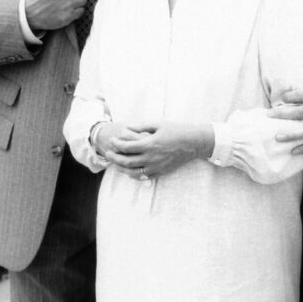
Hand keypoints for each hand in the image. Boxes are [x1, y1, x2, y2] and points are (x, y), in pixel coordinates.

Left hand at [98, 121, 213, 178]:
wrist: (194, 143)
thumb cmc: (177, 130)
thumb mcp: (158, 124)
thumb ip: (141, 126)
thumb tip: (127, 127)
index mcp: (150, 144)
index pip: (127, 147)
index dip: (117, 145)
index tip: (112, 141)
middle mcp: (152, 157)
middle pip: (127, 161)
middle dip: (115, 158)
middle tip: (108, 154)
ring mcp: (156, 166)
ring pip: (133, 172)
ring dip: (122, 168)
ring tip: (115, 164)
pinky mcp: (161, 171)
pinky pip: (144, 177)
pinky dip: (134, 175)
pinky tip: (129, 171)